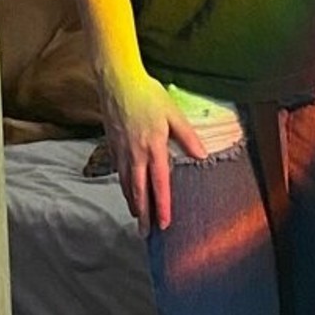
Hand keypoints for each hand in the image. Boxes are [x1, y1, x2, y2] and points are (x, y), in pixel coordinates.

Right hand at [102, 74, 207, 234]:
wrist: (117, 81)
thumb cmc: (147, 94)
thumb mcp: (172, 113)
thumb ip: (187, 136)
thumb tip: (202, 155)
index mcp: (153, 147)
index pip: (159, 183)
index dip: (162, 205)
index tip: (164, 224)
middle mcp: (135, 154)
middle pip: (138, 191)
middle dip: (143, 215)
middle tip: (145, 234)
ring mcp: (121, 151)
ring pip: (126, 184)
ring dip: (133, 203)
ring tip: (138, 218)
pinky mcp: (112, 146)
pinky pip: (119, 173)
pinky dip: (124, 187)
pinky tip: (128, 192)